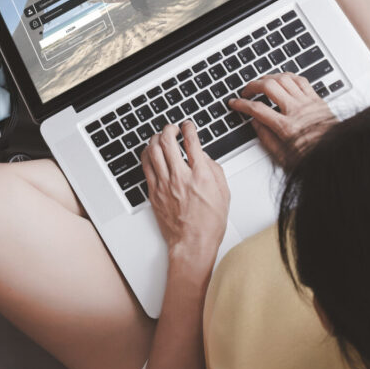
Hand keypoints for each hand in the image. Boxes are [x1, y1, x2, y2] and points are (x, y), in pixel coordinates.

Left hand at [141, 121, 230, 268]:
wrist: (192, 242)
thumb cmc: (209, 222)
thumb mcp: (223, 193)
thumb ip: (214, 170)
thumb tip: (203, 156)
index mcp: (200, 176)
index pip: (192, 142)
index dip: (189, 128)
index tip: (188, 126)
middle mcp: (180, 177)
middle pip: (167, 142)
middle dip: (169, 129)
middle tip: (172, 128)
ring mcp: (164, 184)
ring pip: (152, 151)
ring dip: (156, 138)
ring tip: (160, 136)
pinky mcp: (154, 192)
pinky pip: (145, 166)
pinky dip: (147, 153)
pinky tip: (150, 151)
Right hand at [228, 73, 335, 168]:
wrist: (339, 154)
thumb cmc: (314, 157)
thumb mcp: (284, 157)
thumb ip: (267, 139)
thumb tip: (255, 124)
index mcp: (286, 127)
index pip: (257, 109)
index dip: (241, 104)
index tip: (234, 103)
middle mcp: (297, 111)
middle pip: (269, 86)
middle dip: (252, 85)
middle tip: (246, 91)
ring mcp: (308, 103)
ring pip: (284, 79)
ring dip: (269, 78)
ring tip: (261, 84)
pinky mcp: (318, 100)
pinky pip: (301, 80)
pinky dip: (288, 77)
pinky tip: (282, 80)